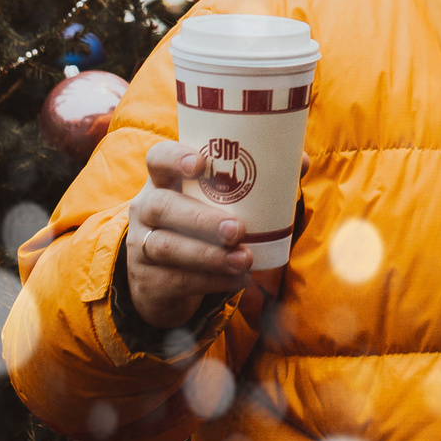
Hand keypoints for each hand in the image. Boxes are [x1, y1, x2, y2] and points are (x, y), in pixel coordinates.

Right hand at [125, 138, 259, 329]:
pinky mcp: (148, 280)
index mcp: (163, 181)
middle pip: (162, 206)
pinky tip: (238, 280)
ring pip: (167, 247)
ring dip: (209, 255)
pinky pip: (176, 280)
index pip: (157, 159)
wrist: (164, 281)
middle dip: (201, 218)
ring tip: (244, 260)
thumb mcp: (216, 203)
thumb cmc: (200, 227)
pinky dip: (211, 282)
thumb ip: (255, 182)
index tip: (200, 164)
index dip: (174, 158)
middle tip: (237, 229)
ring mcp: (141, 246)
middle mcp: (145, 209)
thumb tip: (299, 160)